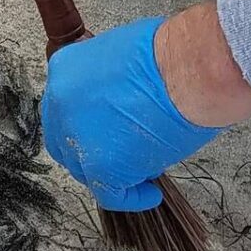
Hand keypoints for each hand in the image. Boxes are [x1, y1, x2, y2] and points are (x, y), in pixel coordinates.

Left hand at [41, 16, 221, 209]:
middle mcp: (61, 104)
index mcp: (65, 70)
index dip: (86, 123)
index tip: (106, 131)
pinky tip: (150, 193)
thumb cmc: (169, 54)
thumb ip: (110, 82)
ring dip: (113, 173)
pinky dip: (132, 197)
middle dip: (92, 151)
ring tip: (143, 169)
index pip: (64, 107)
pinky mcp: (102, 167)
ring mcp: (78, 137)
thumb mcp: (123, 53)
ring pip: (85, 170)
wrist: (188, 70)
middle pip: (66, 141)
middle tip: (121, 154)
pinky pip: (110, 194)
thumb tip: (119, 102)